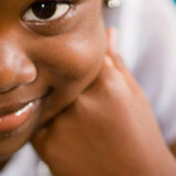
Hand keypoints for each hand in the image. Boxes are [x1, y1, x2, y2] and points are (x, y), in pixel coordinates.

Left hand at [32, 29, 175, 175]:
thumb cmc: (139, 136)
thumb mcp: (133, 95)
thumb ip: (115, 61)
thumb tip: (108, 30)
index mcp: (107, 83)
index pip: (78, 57)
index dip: (74, 60)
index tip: (71, 60)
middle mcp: (83, 101)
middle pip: (58, 76)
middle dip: (59, 80)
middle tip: (70, 93)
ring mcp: (64, 124)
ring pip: (45, 98)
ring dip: (51, 102)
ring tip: (74, 119)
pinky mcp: (48, 145)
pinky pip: (36, 123)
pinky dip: (45, 124)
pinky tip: (66, 134)